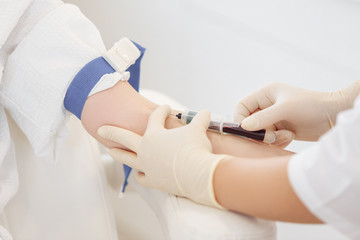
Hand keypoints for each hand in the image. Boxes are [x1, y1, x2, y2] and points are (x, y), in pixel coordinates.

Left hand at [98, 105, 227, 207]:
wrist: (196, 174)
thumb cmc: (195, 149)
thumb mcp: (198, 130)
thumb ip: (200, 119)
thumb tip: (206, 111)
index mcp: (154, 134)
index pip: (155, 118)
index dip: (161, 110)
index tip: (165, 108)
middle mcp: (145, 149)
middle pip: (125, 138)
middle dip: (112, 132)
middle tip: (100, 129)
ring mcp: (147, 166)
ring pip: (127, 159)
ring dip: (118, 154)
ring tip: (111, 152)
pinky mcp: (153, 181)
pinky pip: (142, 178)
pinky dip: (140, 175)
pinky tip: (139, 174)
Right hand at [235, 81, 359, 142]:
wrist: (334, 116)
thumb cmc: (311, 106)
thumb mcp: (285, 109)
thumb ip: (263, 118)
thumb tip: (243, 126)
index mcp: (266, 94)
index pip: (242, 106)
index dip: (240, 119)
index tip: (247, 131)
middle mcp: (267, 105)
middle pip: (249, 122)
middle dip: (259, 132)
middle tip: (270, 137)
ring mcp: (274, 118)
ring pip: (260, 133)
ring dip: (270, 138)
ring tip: (286, 135)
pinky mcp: (281, 129)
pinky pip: (269, 139)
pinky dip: (277, 141)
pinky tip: (289, 136)